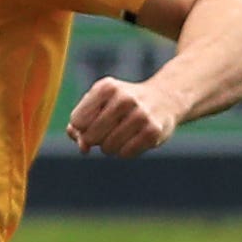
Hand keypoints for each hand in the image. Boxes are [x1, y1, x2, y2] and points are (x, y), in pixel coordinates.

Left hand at [65, 75, 181, 156]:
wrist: (163, 99)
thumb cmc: (122, 103)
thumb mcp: (98, 103)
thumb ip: (80, 124)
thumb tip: (82, 147)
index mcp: (107, 87)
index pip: (77, 121)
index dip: (81, 128)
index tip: (91, 122)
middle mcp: (124, 98)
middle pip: (91, 137)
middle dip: (94, 140)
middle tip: (107, 130)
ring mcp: (141, 115)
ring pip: (108, 148)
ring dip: (110, 147)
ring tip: (121, 134)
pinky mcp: (153, 131)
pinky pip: (125, 154)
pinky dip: (125, 151)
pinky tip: (134, 139)